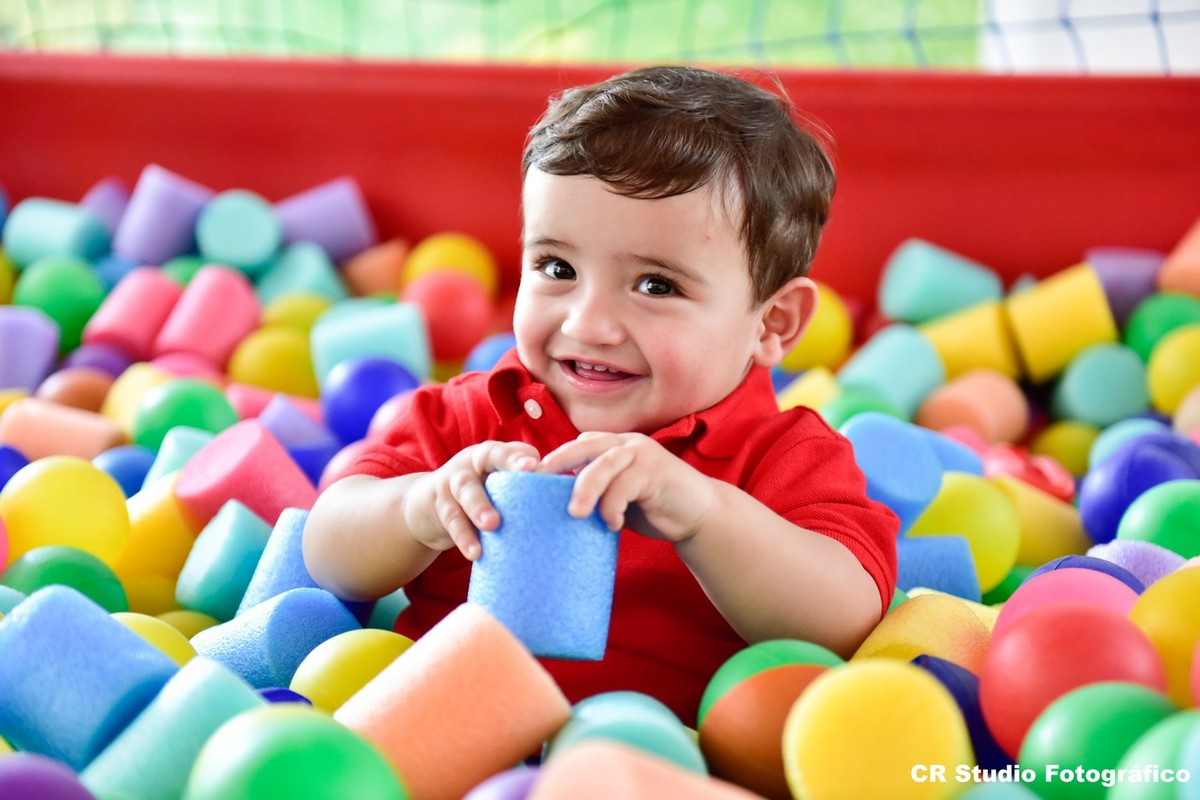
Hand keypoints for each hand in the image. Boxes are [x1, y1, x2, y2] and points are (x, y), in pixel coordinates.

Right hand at [410, 441, 538, 560]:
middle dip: (503, 471)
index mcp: (490, 454)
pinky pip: (452, 521)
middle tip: (521, 483)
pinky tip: (475, 553)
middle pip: (486, 462)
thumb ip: (523, 483)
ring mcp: (451, 483)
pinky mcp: (438, 506)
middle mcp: (470, 463)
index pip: (506, 451)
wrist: (429, 505)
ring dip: (478, 509)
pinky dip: (464, 537)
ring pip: (465, 493)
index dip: (518, 456)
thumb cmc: (481, 492)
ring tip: (492, 526)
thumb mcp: (497, 481)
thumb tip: (569, 495)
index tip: (533, 465)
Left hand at [537, 432, 716, 541]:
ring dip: (586, 489)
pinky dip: (614, 506)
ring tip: (575, 513)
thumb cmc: (653, 508)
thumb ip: (594, 494)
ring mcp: (642, 454)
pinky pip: (626, 485)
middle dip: (559, 463)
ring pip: (604, 464)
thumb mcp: (617, 500)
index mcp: (613, 447)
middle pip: (585, 446)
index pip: (577, 446)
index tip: (529, 479)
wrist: (698, 515)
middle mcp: (625, 444)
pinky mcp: (657, 470)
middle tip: (538, 484)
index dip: (553, 460)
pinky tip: (613, 524)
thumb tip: (553, 506)